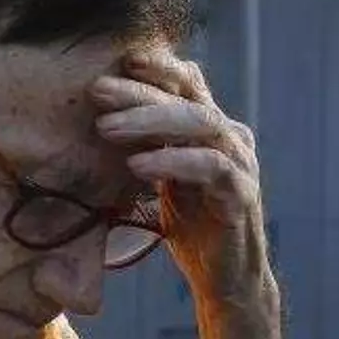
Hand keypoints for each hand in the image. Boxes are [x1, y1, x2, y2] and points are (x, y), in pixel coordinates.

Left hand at [91, 50, 266, 298]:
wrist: (225, 279)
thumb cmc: (193, 227)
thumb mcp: (166, 178)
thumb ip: (152, 144)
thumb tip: (106, 114)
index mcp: (213, 130)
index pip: (188, 82)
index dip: (158, 66)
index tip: (119, 60)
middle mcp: (232, 138)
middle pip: (187, 98)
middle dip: (139, 92)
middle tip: (96, 91)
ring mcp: (241, 164)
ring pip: (200, 123)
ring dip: (151, 121)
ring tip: (106, 129)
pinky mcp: (243, 194)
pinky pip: (211, 166)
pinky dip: (173, 161)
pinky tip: (139, 164)